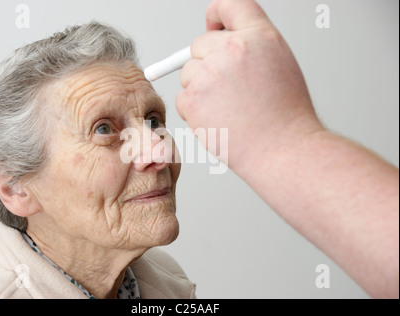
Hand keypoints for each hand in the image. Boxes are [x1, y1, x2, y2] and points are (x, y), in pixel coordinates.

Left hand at [176, 0, 322, 174]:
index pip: (228, 5)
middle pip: (199, 44)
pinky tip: (219, 119)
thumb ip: (251, 45)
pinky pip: (183, 98)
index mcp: (258, 36)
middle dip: (207, 62)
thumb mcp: (279, 63)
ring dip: (200, 88)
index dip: (216, 15)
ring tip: (228, 108)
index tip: (213, 26)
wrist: (282, 149)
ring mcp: (209, 74)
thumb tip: (219, 39)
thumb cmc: (285, 114)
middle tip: (227, 88)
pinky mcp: (193, 99)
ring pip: (188, 73)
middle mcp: (232, 49)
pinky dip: (194, 109)